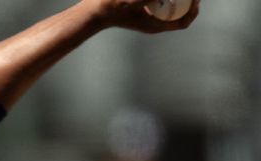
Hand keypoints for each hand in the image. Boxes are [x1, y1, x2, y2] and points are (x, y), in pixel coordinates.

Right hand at [83, 0, 199, 32]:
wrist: (97, 11)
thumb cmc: (114, 7)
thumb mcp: (134, 0)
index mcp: (156, 27)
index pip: (183, 22)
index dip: (194, 10)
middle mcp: (155, 24)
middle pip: (180, 15)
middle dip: (189, 2)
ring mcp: (150, 19)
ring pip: (172, 10)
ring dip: (178, 0)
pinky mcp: (145, 13)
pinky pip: (162, 7)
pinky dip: (167, 0)